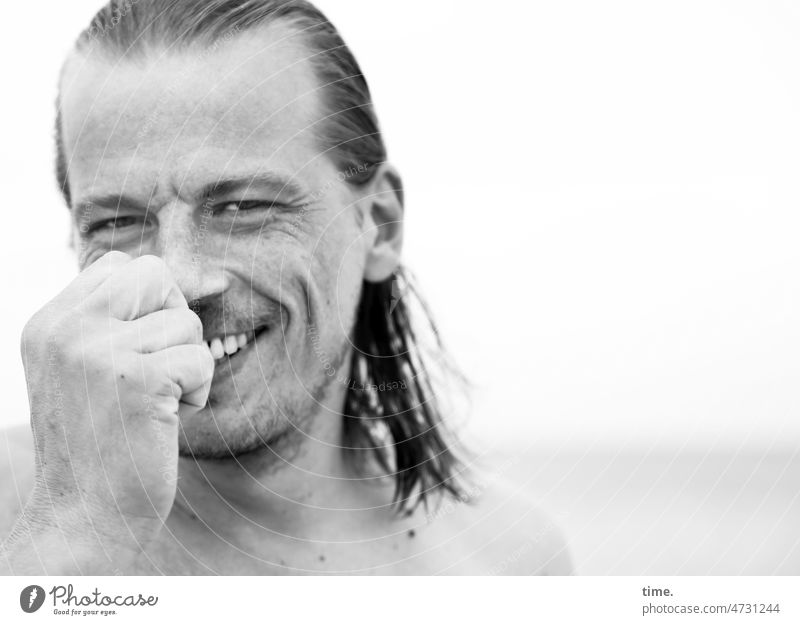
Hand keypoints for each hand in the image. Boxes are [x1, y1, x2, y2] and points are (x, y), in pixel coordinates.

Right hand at [18, 251, 213, 558]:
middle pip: (155, 273)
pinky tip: (167, 419)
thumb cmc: (100, 443)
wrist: (85, 517)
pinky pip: (199, 358)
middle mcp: (66, 329)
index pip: (119, 265)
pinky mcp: (137, 378)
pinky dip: (198, 391)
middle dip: (174, 318)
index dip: (151, 301)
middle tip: (161, 365)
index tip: (146, 347)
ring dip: (187, 364)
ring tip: (156, 403)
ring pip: (186, 322)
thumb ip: (115, 320)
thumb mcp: (87, 370)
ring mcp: (97, 351)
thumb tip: (187, 276)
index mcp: (49, 323)